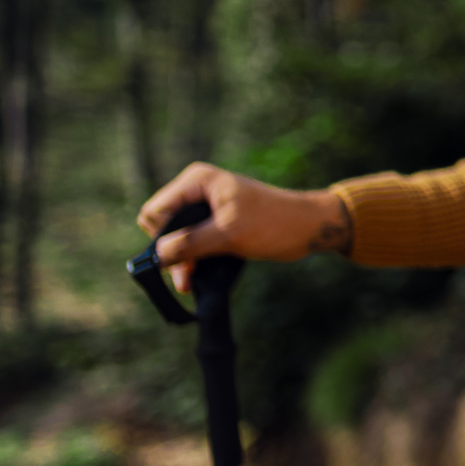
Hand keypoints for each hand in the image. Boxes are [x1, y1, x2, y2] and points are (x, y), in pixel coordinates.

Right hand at [137, 163, 353, 293]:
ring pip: (175, 237)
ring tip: (189, 284)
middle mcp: (196, 189)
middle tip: (186, 278)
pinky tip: (194, 277)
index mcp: (196, 181)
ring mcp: (205, 206)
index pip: (155, 212)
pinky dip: (192, 258)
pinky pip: (191, 241)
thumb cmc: (274, 224)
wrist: (309, 228)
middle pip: (161, 225)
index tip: (180, 258)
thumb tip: (156, 257)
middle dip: (170, 252)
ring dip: (180, 260)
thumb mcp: (228, 235)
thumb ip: (190, 244)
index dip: (161, 238)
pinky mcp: (214, 222)